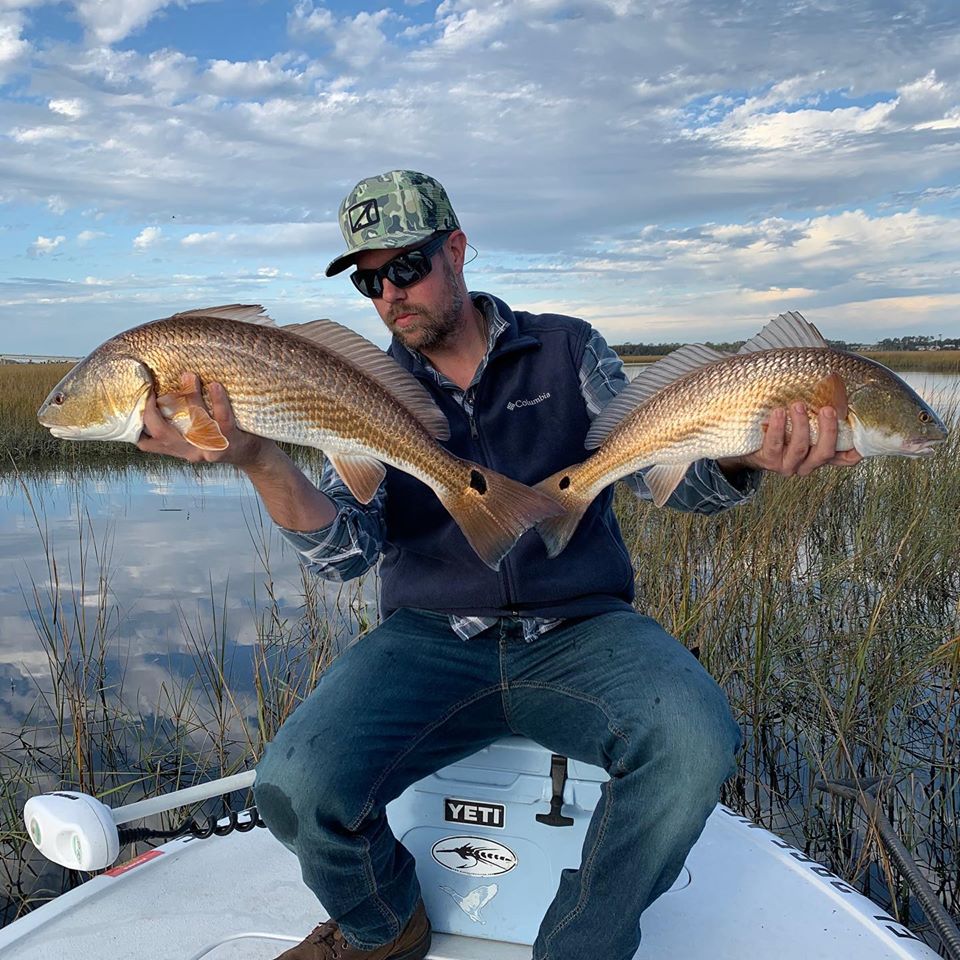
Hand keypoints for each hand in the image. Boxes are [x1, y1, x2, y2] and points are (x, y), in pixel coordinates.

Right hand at [137, 372, 275, 467]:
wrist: (256, 457)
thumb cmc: (224, 439)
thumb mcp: (196, 439)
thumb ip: (176, 430)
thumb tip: (149, 414)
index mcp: (180, 450)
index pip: (148, 441)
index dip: (135, 422)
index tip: (130, 400)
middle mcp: (192, 452)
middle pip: (163, 432)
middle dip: (152, 410)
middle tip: (151, 387)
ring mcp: (211, 448)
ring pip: (194, 423)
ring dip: (190, 398)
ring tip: (188, 375)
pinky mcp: (231, 442)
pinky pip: (223, 420)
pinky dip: (218, 401)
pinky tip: (215, 385)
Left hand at [719, 404, 862, 477]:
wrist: (743, 438)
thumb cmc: (780, 422)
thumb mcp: (803, 417)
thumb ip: (819, 406)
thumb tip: (835, 376)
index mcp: (818, 454)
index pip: (845, 458)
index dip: (857, 450)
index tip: (861, 432)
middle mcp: (806, 463)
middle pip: (824, 452)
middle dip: (828, 430)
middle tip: (827, 409)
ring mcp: (786, 464)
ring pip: (800, 448)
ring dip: (801, 425)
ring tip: (797, 405)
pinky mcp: (767, 460)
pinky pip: (774, 445)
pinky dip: (778, 428)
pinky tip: (778, 412)